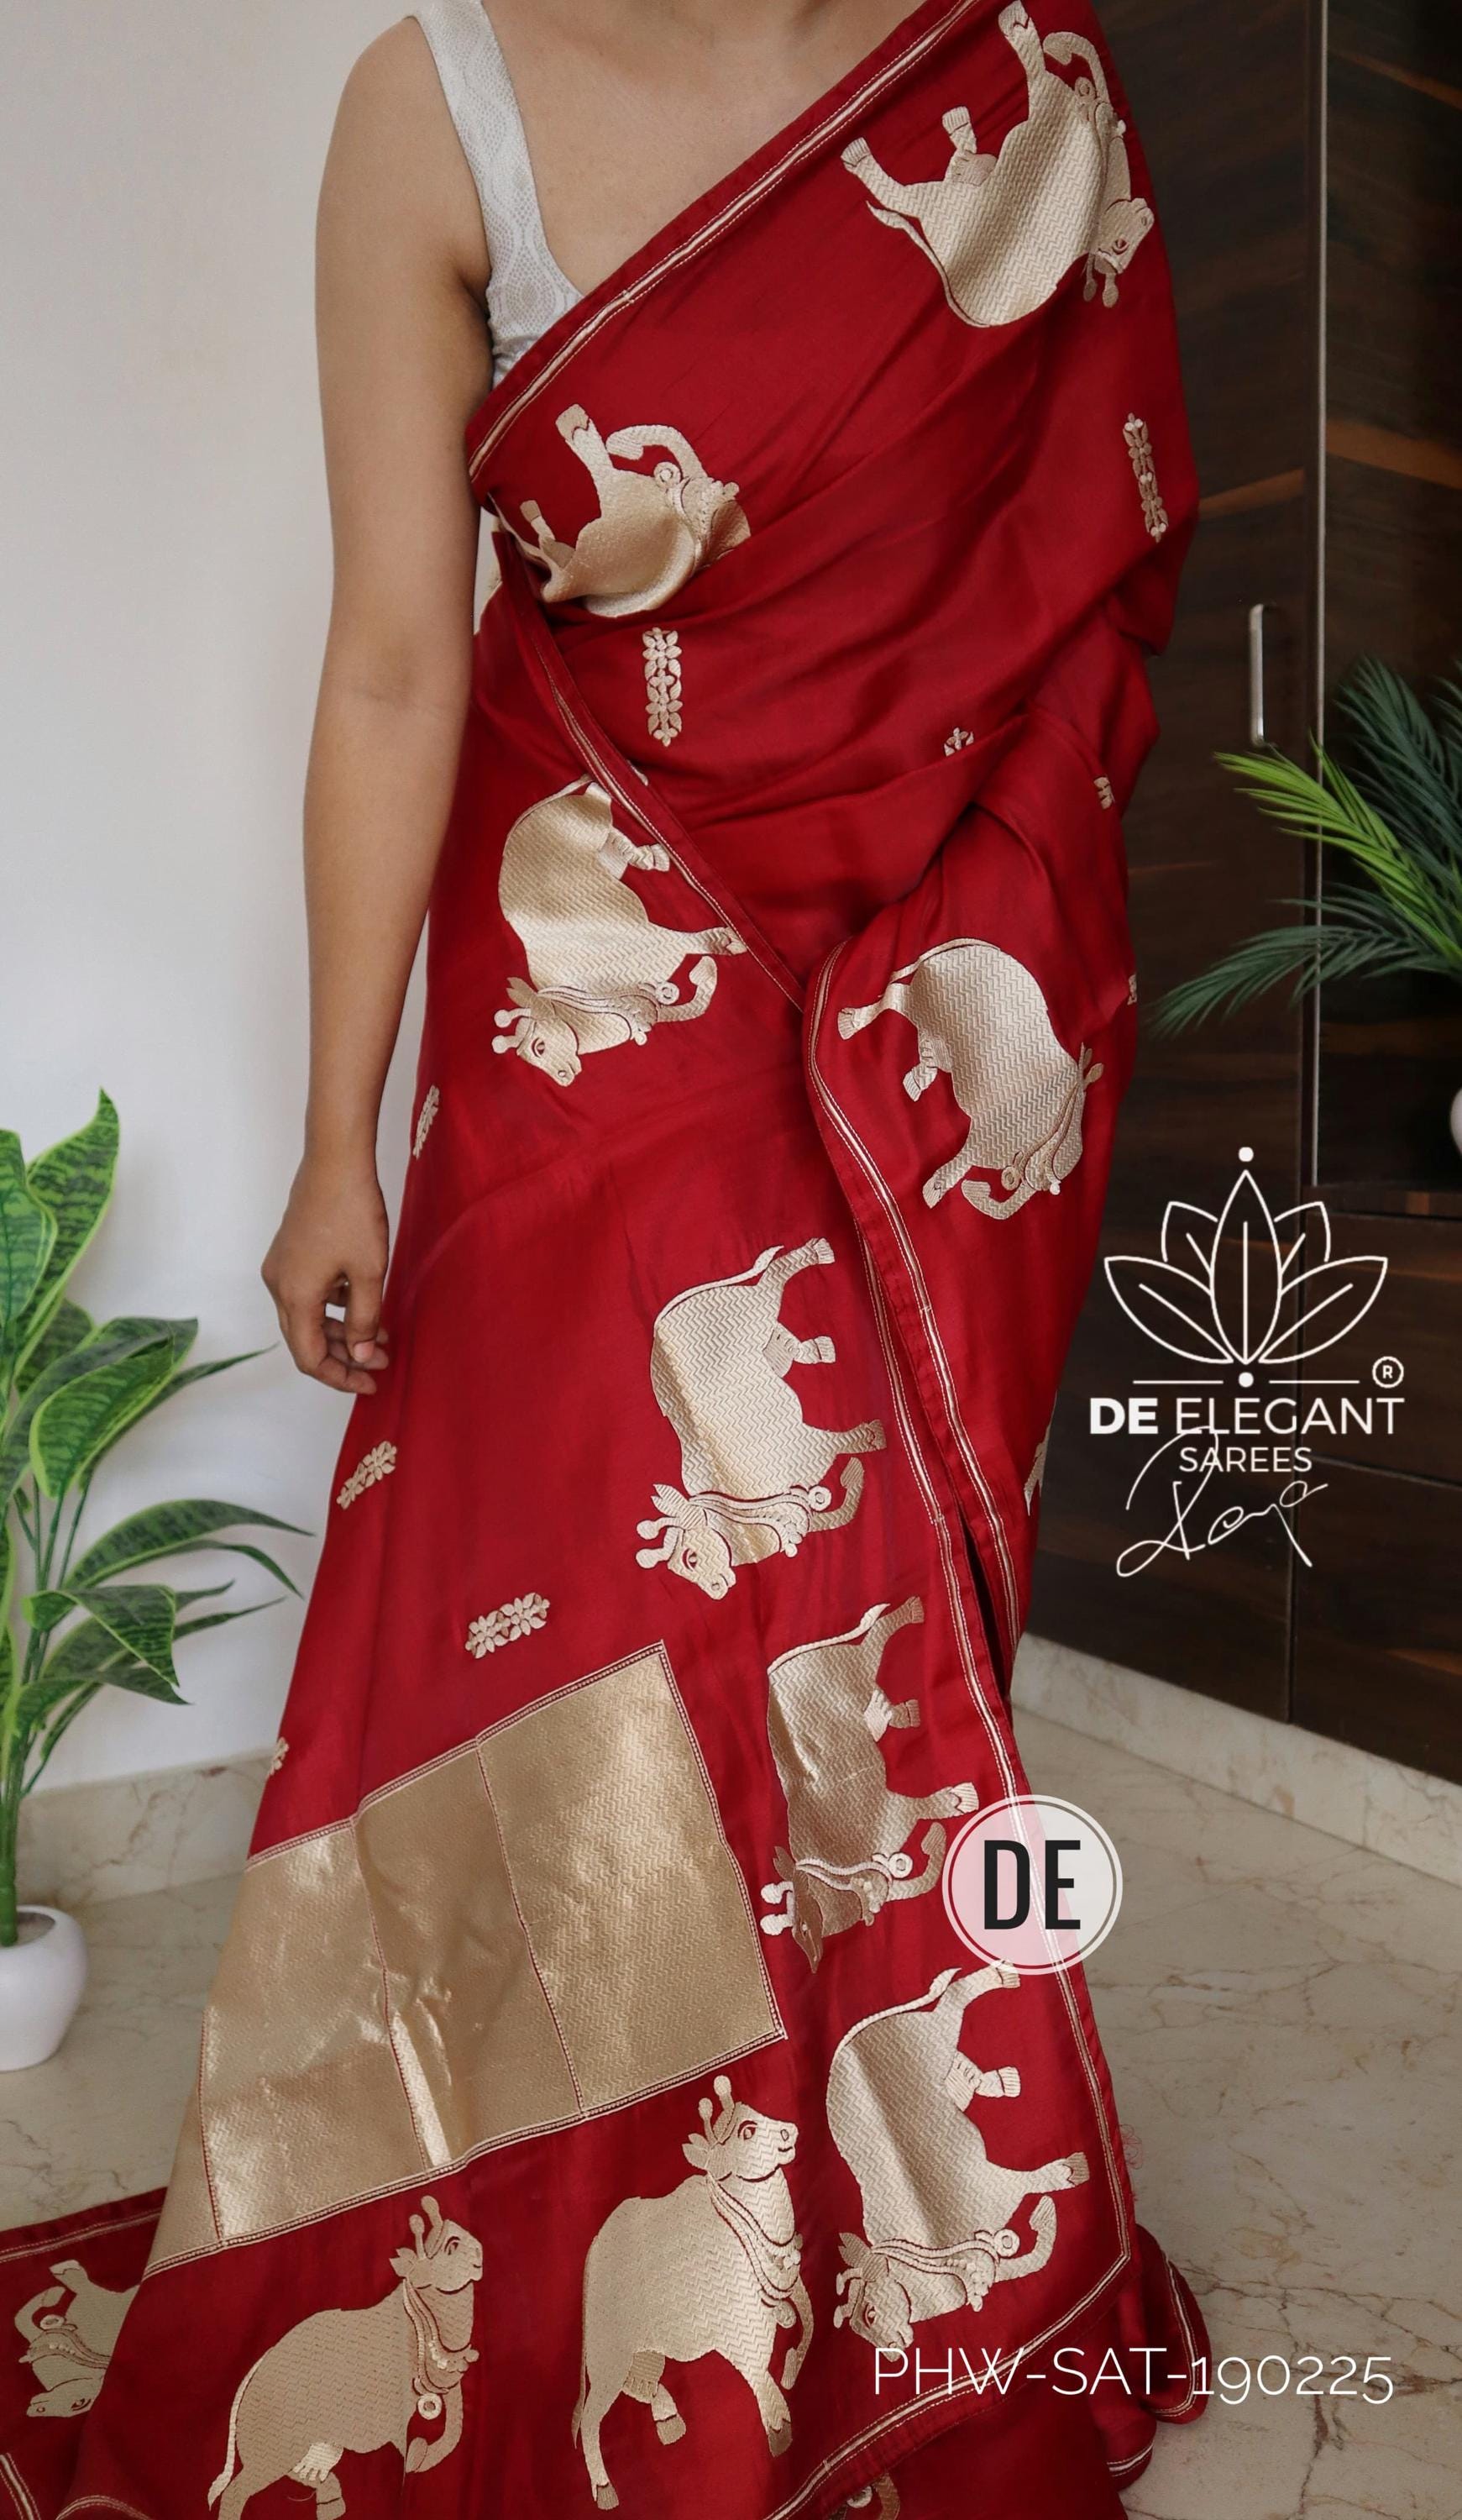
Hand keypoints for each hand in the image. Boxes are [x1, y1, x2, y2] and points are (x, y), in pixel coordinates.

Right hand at [262, 1153, 390, 1394]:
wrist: (335, 1159)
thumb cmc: (353, 1212)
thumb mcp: (368, 1272)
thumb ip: (365, 1320)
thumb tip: (362, 1356)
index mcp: (294, 1296)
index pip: (309, 1357)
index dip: (341, 1376)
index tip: (372, 1381)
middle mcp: (279, 1285)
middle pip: (305, 1340)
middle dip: (344, 1356)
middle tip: (383, 1362)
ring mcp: (281, 1267)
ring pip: (307, 1316)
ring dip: (341, 1331)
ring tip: (381, 1336)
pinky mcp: (290, 1252)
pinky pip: (308, 1293)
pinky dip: (333, 1307)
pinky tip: (363, 1303)